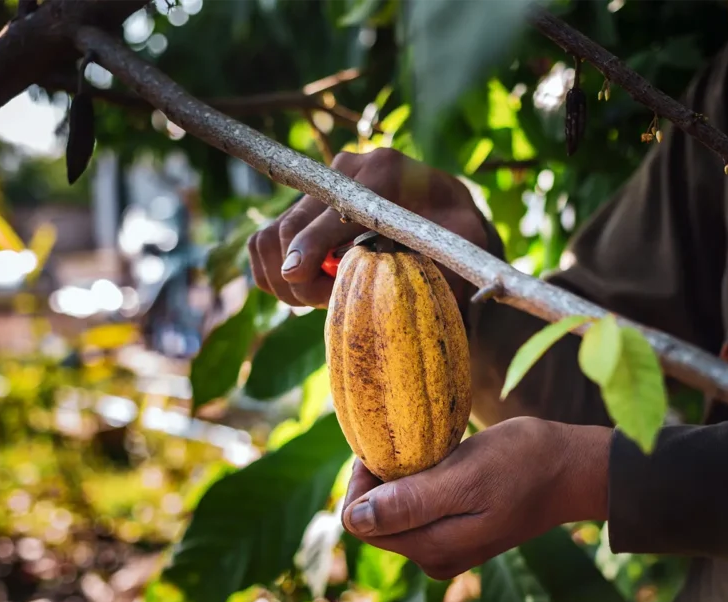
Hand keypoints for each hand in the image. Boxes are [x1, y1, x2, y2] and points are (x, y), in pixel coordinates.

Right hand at [247, 148, 489, 310]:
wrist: (448, 224)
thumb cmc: (461, 241)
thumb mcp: (465, 249)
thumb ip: (441, 262)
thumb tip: (403, 289)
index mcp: (386, 170)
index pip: (336, 206)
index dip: (314, 241)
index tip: (300, 276)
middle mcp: (345, 170)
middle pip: (293, 225)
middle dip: (302, 275)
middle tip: (329, 304)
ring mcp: (318, 186)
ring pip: (270, 238)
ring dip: (285, 279)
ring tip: (325, 296)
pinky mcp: (302, 207)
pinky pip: (262, 245)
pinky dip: (274, 274)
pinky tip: (310, 288)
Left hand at [340, 417, 610, 580]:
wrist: (574, 470)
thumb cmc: (523, 464)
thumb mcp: (466, 476)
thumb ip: (412, 502)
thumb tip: (353, 519)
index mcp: (431, 549)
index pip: (359, 520)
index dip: (362, 480)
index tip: (386, 444)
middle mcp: (433, 557)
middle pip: (374, 519)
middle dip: (379, 480)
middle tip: (408, 441)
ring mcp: (447, 549)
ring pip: (395, 513)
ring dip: (399, 480)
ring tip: (427, 450)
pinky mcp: (460, 534)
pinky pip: (418, 510)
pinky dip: (419, 483)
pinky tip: (441, 461)